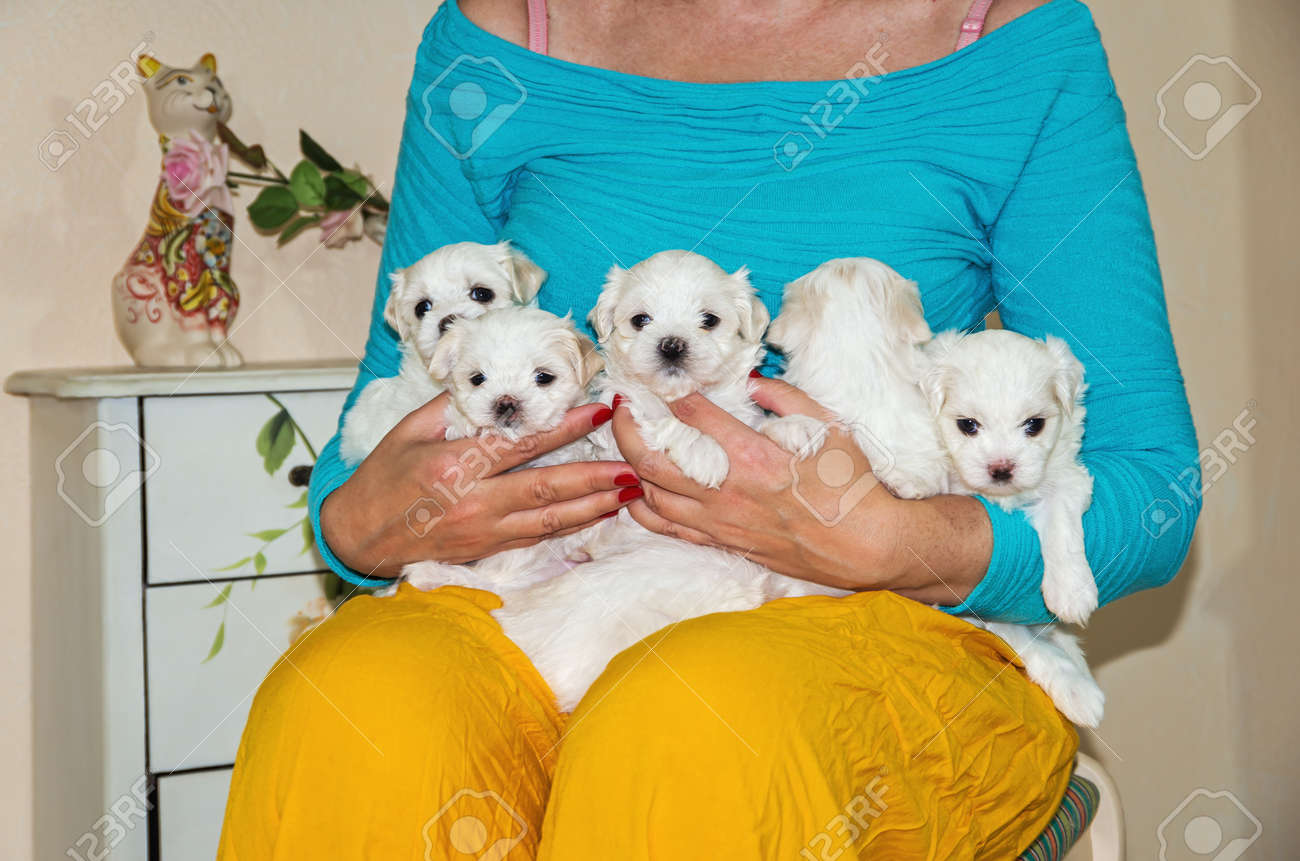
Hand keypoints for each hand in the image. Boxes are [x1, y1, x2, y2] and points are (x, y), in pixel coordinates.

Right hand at [322, 394, 640, 577]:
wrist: (358, 536)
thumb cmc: (383, 477)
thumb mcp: (409, 430)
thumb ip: (455, 405)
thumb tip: (496, 382)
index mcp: (454, 465)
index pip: (520, 445)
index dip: (563, 429)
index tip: (598, 412)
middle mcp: (473, 502)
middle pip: (545, 490)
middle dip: (594, 478)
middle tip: (634, 467)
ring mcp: (482, 531)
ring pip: (549, 521)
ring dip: (593, 507)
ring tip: (630, 494)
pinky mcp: (486, 549)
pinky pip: (536, 537)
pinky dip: (570, 526)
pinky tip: (597, 514)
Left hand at [610, 378, 990, 601]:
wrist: (862, 545)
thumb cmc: (850, 485)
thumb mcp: (829, 427)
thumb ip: (787, 398)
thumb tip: (753, 382)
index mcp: (755, 457)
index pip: (693, 416)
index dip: (668, 392)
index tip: (657, 378)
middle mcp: (728, 491)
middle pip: (654, 458)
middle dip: (628, 427)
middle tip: (623, 406)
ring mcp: (720, 521)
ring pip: (652, 494)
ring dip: (632, 466)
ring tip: (630, 442)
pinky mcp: (722, 542)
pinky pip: (667, 527)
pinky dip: (645, 508)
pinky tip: (639, 490)